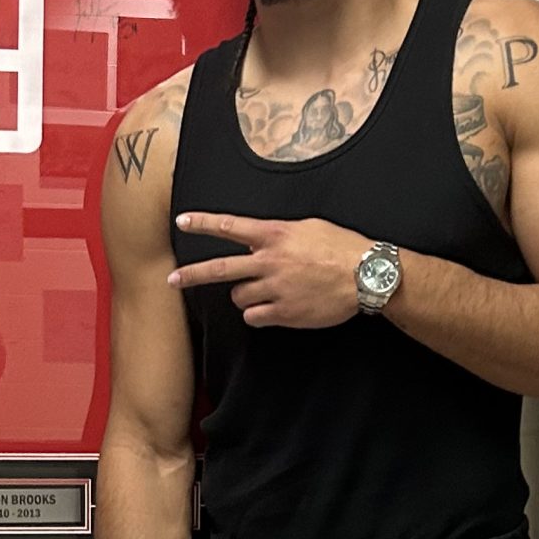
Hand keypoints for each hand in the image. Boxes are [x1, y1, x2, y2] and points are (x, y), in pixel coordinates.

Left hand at [167, 212, 374, 327]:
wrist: (366, 275)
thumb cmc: (341, 247)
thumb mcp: (309, 228)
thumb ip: (279, 234)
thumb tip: (259, 239)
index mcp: (275, 235)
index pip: (230, 227)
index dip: (203, 224)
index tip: (182, 221)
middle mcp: (269, 261)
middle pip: (221, 269)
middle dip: (192, 274)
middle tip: (172, 279)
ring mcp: (275, 289)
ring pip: (239, 297)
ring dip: (246, 295)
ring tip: (268, 291)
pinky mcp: (283, 313)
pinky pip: (254, 317)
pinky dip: (259, 314)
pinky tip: (275, 308)